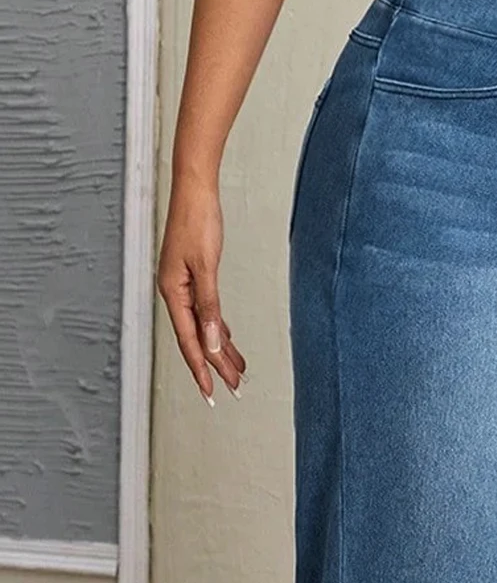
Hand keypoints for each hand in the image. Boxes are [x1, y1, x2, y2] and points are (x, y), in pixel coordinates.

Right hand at [157, 175, 246, 404]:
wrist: (195, 190)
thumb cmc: (197, 220)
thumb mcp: (206, 266)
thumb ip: (209, 307)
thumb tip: (213, 341)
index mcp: (173, 293)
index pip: (189, 341)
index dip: (201, 368)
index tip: (212, 391)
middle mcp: (176, 293)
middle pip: (197, 338)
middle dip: (216, 365)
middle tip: (233, 388)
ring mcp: (184, 286)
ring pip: (204, 327)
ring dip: (221, 349)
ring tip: (237, 371)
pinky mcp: (195, 277)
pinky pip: (207, 312)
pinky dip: (219, 328)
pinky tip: (228, 340)